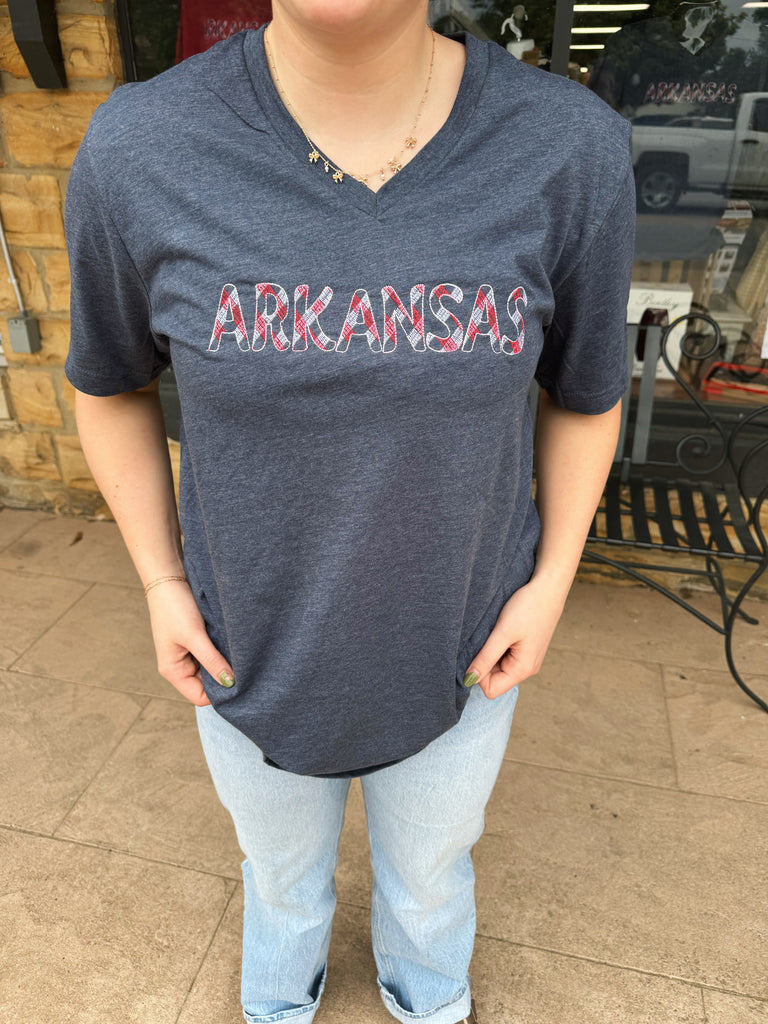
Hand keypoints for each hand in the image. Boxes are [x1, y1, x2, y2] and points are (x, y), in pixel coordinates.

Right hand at [145, 580, 233, 705]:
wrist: (168, 578)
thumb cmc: (175, 607)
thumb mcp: (195, 635)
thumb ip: (212, 661)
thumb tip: (230, 683)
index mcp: (173, 671)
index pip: (200, 696)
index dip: (219, 693)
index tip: (241, 682)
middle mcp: (179, 666)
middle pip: (207, 685)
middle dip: (223, 678)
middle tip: (244, 667)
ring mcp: (187, 654)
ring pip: (211, 669)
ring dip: (223, 663)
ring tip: (238, 653)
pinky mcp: (195, 641)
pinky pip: (211, 655)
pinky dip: (221, 652)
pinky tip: (232, 644)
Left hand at [464, 577, 567, 698]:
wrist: (548, 588)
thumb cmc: (528, 608)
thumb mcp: (502, 633)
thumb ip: (485, 658)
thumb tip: (469, 680)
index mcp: (522, 669)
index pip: (491, 689)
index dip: (478, 675)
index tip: (477, 652)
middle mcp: (526, 668)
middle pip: (494, 679)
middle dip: (484, 663)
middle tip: (485, 639)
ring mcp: (527, 658)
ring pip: (498, 667)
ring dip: (490, 653)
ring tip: (494, 632)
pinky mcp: (526, 648)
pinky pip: (505, 656)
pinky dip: (498, 646)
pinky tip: (501, 630)